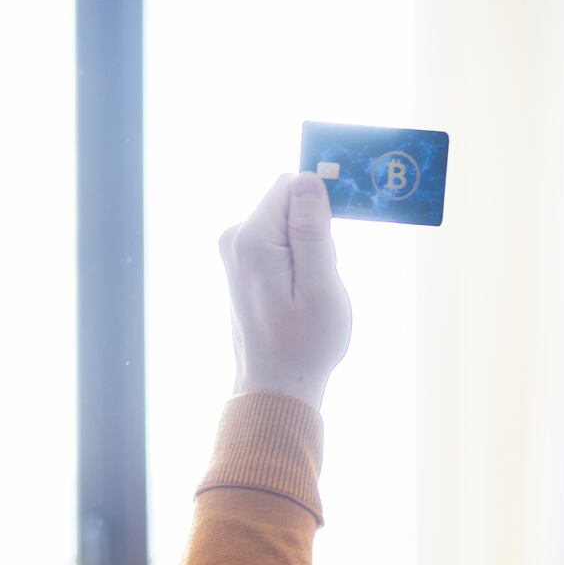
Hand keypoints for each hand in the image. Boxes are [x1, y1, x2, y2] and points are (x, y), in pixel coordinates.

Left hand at [219, 173, 352, 409]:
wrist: (274, 385)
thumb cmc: (303, 344)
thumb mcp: (320, 287)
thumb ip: (313, 230)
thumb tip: (309, 178)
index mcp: (253, 239)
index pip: (294, 186)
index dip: (321, 208)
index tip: (330, 248)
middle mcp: (235, 238)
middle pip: (290, 204)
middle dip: (315, 232)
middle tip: (319, 279)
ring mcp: (234, 251)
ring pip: (288, 224)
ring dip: (309, 251)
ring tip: (307, 293)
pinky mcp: (241, 263)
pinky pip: (279, 242)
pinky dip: (297, 262)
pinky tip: (297, 295)